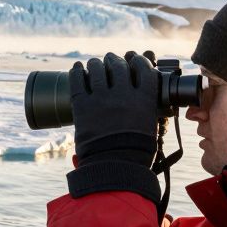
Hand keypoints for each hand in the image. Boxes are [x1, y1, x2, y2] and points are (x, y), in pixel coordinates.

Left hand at [68, 51, 160, 166]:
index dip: (138, 61)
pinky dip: (76, 71)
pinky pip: (77, 80)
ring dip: (95, 64)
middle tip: (111, 60)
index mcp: (144, 99)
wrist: (113, 166)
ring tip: (94, 64)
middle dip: (114, 60)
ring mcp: (101, 98)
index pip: (144, 69)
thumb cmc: (135, 152)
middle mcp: (123, 94)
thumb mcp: (150, 127)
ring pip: (97, 69)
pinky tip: (77, 68)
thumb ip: (146, 110)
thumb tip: (142, 100)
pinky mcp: (82, 105)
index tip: (134, 59)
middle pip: (119, 66)